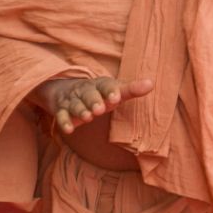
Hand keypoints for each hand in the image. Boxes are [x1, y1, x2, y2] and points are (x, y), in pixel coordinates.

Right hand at [33, 75, 153, 134]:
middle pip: (88, 94)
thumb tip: (151, 84)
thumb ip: (131, 89)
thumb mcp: (113, 90)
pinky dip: (63, 122)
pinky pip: (61, 116)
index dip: (110, 91)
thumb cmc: (97, 93)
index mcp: (99, 84)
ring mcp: (72, 101)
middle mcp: (84, 91)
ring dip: (81, 110)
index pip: (105, 85)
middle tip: (100, 109)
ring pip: (75, 105)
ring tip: (88, 117)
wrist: (64, 89)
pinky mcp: (61, 111)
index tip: (116, 98)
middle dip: (93, 100)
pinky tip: (69, 129)